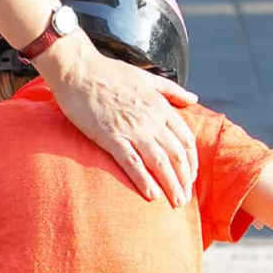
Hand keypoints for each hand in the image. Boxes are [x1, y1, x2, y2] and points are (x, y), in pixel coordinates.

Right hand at [39, 35, 198, 206]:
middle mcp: (151, 119)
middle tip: (185, 199)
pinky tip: (151, 195)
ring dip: (171, 184)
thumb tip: (193, 99)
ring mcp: (131, 129)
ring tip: (176, 202)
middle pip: (176, 155)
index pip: (185, 139)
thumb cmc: (110, 72)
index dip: (191, 161)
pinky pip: (131, 162)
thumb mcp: (148, 77)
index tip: (190, 177)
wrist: (79, 70)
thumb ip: (173, 90)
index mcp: (160, 106)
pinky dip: (144, 180)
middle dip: (184, 180)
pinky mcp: (110, 137)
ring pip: (159, 162)